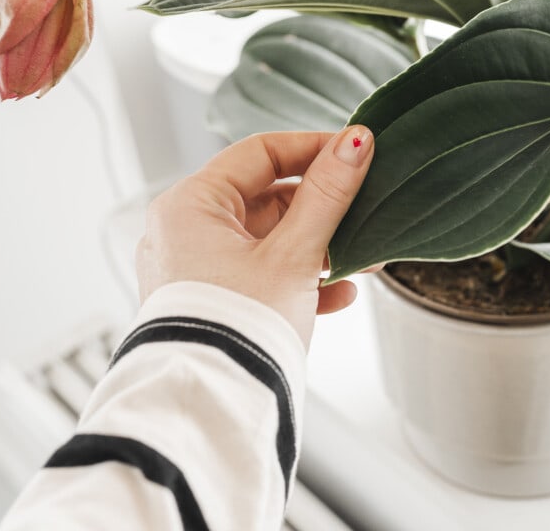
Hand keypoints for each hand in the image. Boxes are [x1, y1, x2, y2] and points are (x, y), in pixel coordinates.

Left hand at [135, 127, 374, 347]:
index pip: (259, 154)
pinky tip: (339, 294)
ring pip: (267, 240)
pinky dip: (297, 279)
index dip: (312, 148)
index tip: (356, 152)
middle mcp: (183, 231)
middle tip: (367, 209)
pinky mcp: (207, 302)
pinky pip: (258, 275)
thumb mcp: (295, 254)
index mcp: (190, 205)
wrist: (213, 406)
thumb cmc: (240, 326)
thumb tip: (356, 142)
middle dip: (323, 209)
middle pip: (266, 198)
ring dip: (318, 248)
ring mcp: (192, 269)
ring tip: (365, 260)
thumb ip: (328, 195)